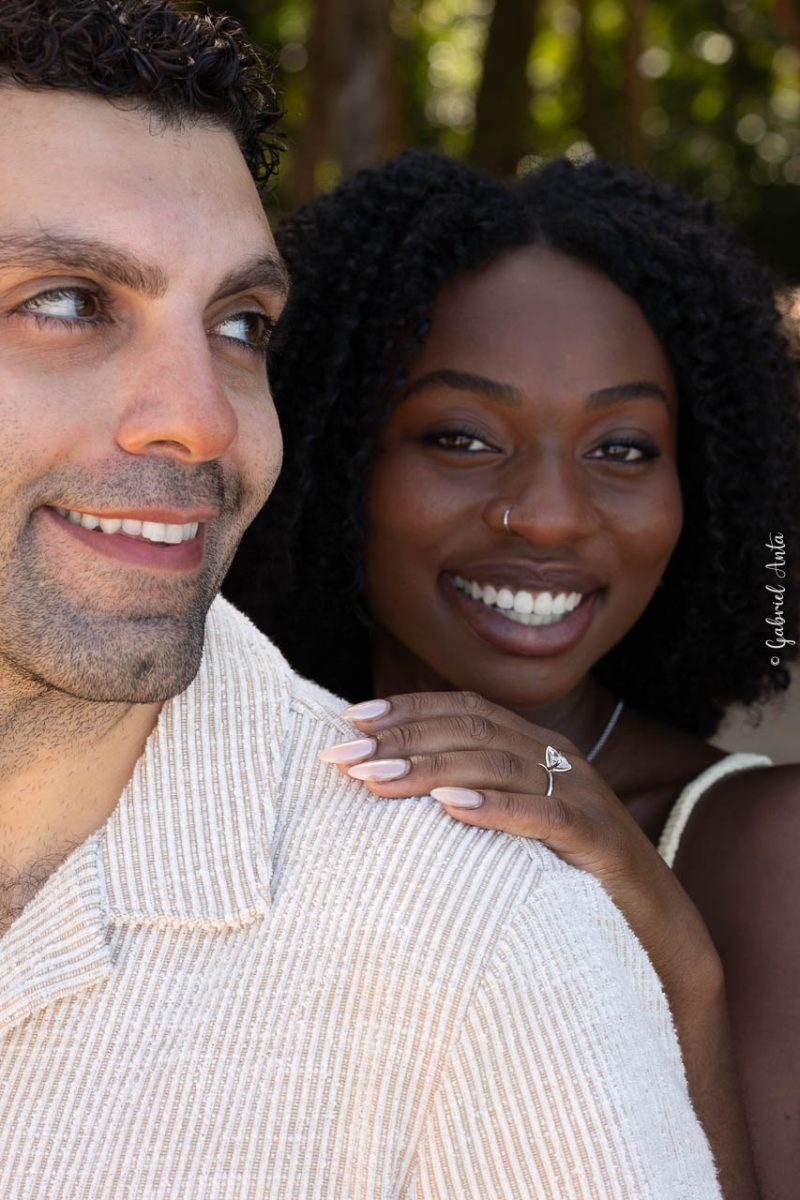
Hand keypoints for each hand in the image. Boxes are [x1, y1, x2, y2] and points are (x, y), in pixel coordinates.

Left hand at [321, 690, 758, 1197]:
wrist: (658, 935)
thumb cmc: (570, 881)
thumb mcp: (514, 831)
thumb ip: (470, 798)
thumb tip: (388, 788)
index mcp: (537, 748)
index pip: (466, 709)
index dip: (408, 709)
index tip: (349, 719)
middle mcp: (559, 760)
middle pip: (473, 730)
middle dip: (402, 738)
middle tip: (342, 755)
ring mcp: (583, 796)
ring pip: (499, 765)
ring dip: (431, 768)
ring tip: (375, 780)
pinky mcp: (601, 841)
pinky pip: (545, 816)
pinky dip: (496, 806)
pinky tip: (450, 807)